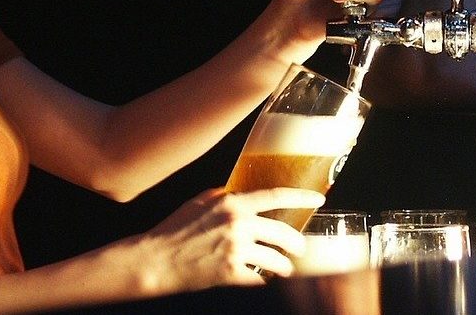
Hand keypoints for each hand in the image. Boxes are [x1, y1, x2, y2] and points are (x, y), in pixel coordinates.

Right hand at [138, 187, 324, 291]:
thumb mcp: (199, 202)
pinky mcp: (231, 273)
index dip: (302, 197)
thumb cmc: (174, 229)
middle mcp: (238, 224)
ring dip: (285, 266)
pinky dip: (263, 280)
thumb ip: (224, 196)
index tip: (318, 199)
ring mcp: (236, 249)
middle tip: (299, 248)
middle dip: (297, 243)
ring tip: (284, 269)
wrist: (156, 259)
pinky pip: (260, 279)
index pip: (276, 196)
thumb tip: (243, 194)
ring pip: (277, 260)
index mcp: (231, 203)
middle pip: (283, 232)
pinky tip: (261, 279)